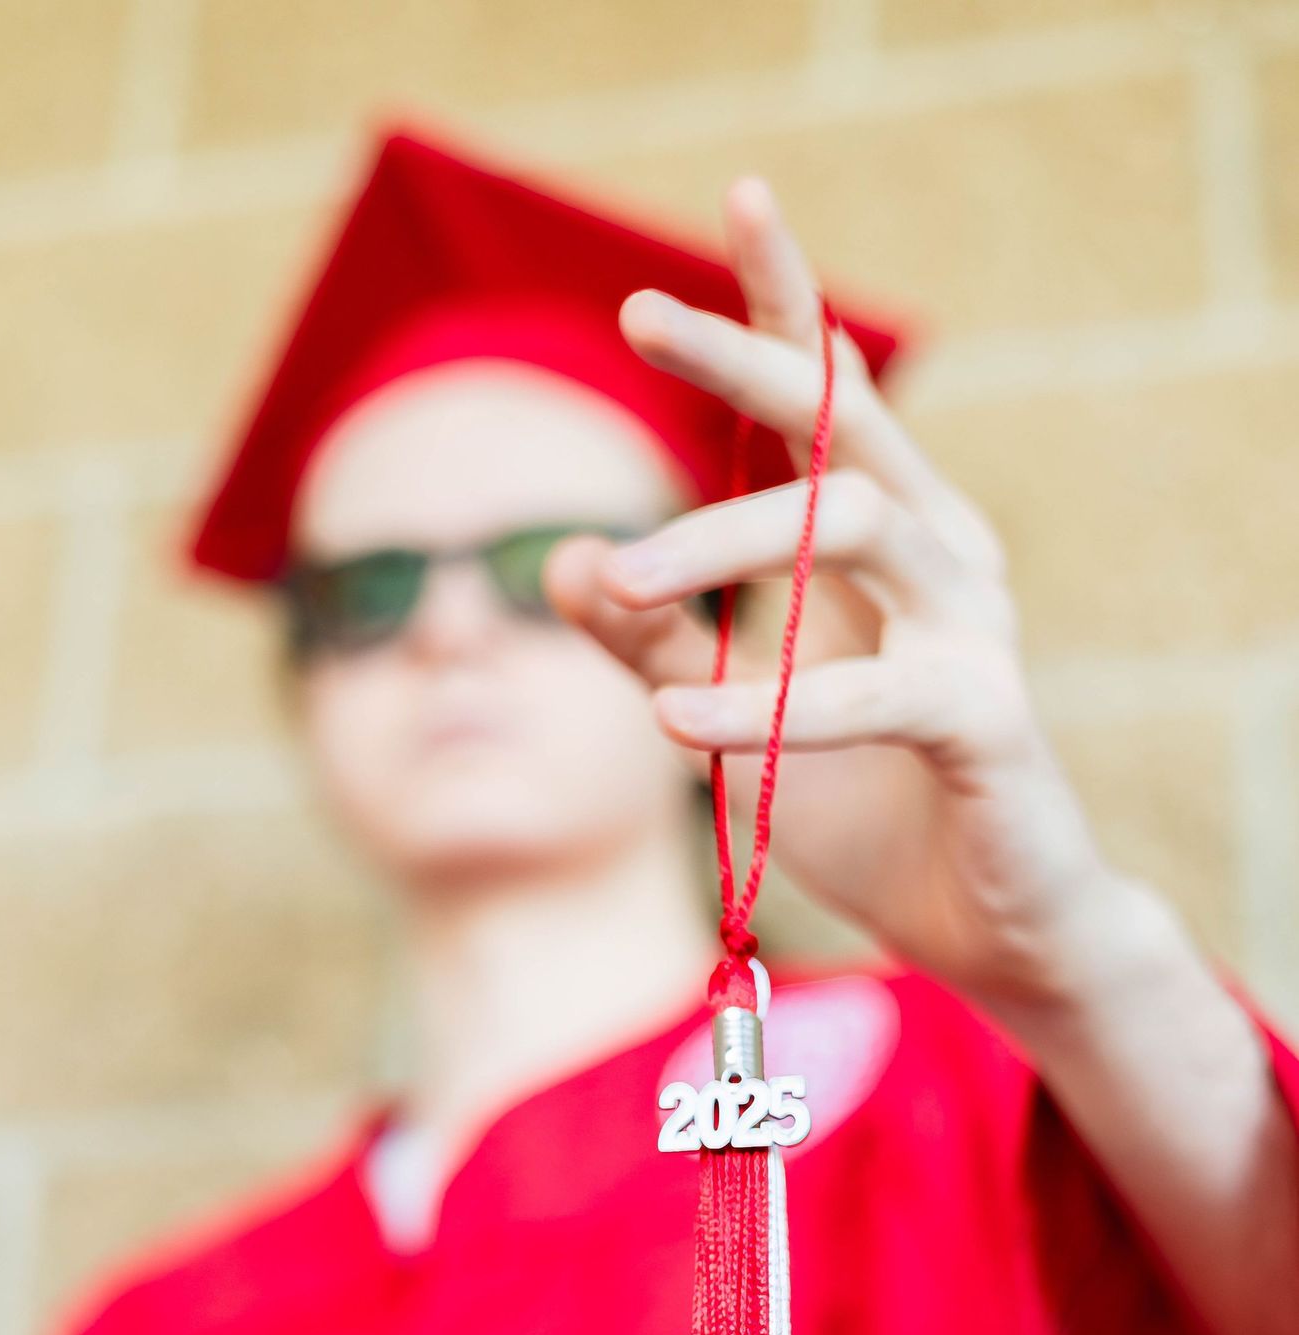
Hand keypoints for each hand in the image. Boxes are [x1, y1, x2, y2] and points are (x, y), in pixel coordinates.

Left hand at [547, 177, 1131, 1013]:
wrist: (983, 920)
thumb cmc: (860, 803)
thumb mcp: (731, 709)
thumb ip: (651, 639)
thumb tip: (561, 557)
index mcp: (882, 538)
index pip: (830, 397)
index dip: (783, 301)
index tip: (736, 198)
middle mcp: (940, 554)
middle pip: (846, 421)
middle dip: (744, 358)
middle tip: (637, 311)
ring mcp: (972, 628)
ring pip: (854, 521)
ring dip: (720, 542)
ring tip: (616, 580)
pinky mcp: (987, 717)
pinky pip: (873, 690)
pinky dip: (765, 701)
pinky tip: (674, 719)